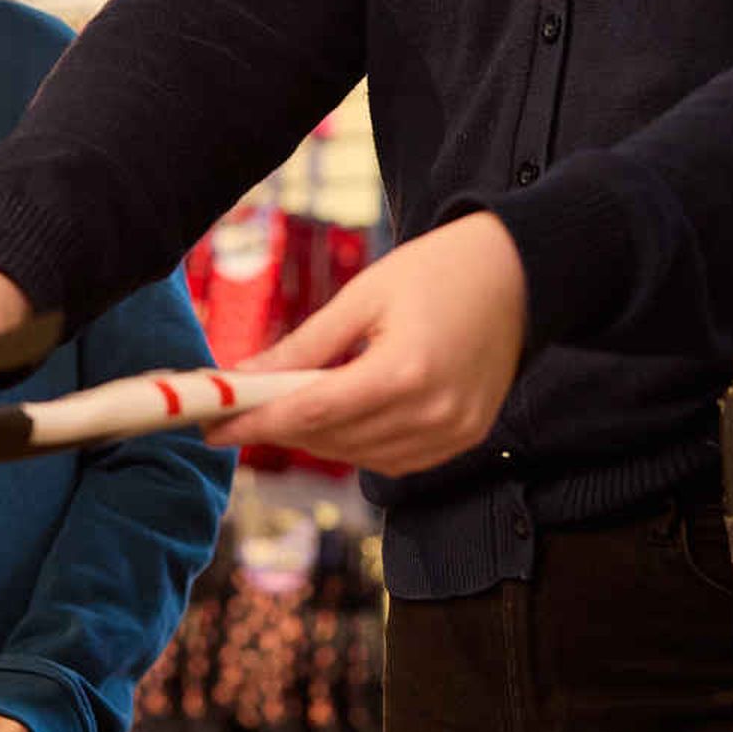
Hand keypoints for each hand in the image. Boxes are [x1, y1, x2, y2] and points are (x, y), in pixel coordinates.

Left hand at [207, 211, 525, 476]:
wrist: (519, 273)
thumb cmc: (438, 270)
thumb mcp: (363, 296)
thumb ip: (305, 346)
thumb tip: (245, 375)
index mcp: (403, 371)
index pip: (312, 412)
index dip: (256, 423)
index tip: (212, 428)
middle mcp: (432, 413)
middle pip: (334, 439)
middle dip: (280, 429)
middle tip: (236, 416)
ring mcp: (454, 432)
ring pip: (362, 457)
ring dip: (318, 439)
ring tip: (285, 411)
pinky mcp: (467, 438)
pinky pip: (397, 461)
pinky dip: (360, 447)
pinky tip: (340, 421)